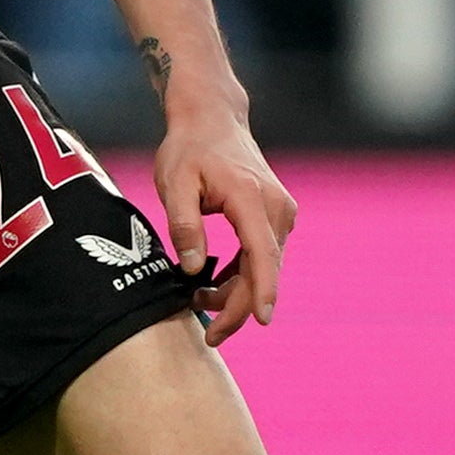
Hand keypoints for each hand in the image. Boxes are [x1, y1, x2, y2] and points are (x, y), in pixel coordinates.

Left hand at [151, 85, 296, 344]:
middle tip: (209, 336)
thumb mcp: (174, 183)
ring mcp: (280, 212)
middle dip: (239, 307)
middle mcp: (275, 207)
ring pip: (264, 267)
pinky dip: (241, 275)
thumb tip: (195, 269)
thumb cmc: (189, 149)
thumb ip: (184, 225)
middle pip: (264, 269)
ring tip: (197, 300)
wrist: (213, 118)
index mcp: (250, 197)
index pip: (262, 253)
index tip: (261, 320)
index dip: (262, 290)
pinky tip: (212, 284)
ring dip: (236, 292)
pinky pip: (262, 256)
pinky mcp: (276, 216)